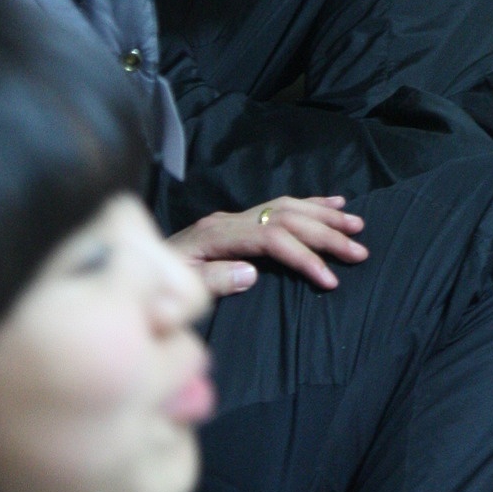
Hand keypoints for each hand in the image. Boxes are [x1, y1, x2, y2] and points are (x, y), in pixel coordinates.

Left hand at [170, 195, 368, 297]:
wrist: (132, 269)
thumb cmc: (155, 286)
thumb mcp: (176, 289)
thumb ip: (212, 280)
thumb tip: (253, 273)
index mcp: (216, 235)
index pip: (272, 238)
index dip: (304, 256)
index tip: (329, 280)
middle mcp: (229, 219)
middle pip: (287, 218)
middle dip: (326, 233)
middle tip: (359, 251)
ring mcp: (234, 216)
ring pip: (288, 206)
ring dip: (325, 214)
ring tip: (356, 225)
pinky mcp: (236, 219)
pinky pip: (279, 204)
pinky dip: (310, 202)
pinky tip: (334, 202)